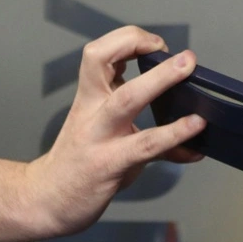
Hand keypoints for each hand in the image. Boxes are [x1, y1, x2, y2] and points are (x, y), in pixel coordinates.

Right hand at [27, 26, 204, 238]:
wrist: (46, 200)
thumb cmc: (81, 162)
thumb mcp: (109, 134)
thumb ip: (147, 126)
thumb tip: (194, 129)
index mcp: (90, 97)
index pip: (99, 52)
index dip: (129, 40)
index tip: (158, 46)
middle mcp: (91, 110)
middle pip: (103, 62)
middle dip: (140, 46)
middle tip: (183, 54)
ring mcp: (98, 135)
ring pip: (126, 98)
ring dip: (160, 82)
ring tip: (189, 74)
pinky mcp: (108, 164)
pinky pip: (146, 146)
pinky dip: (175, 137)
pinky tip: (196, 138)